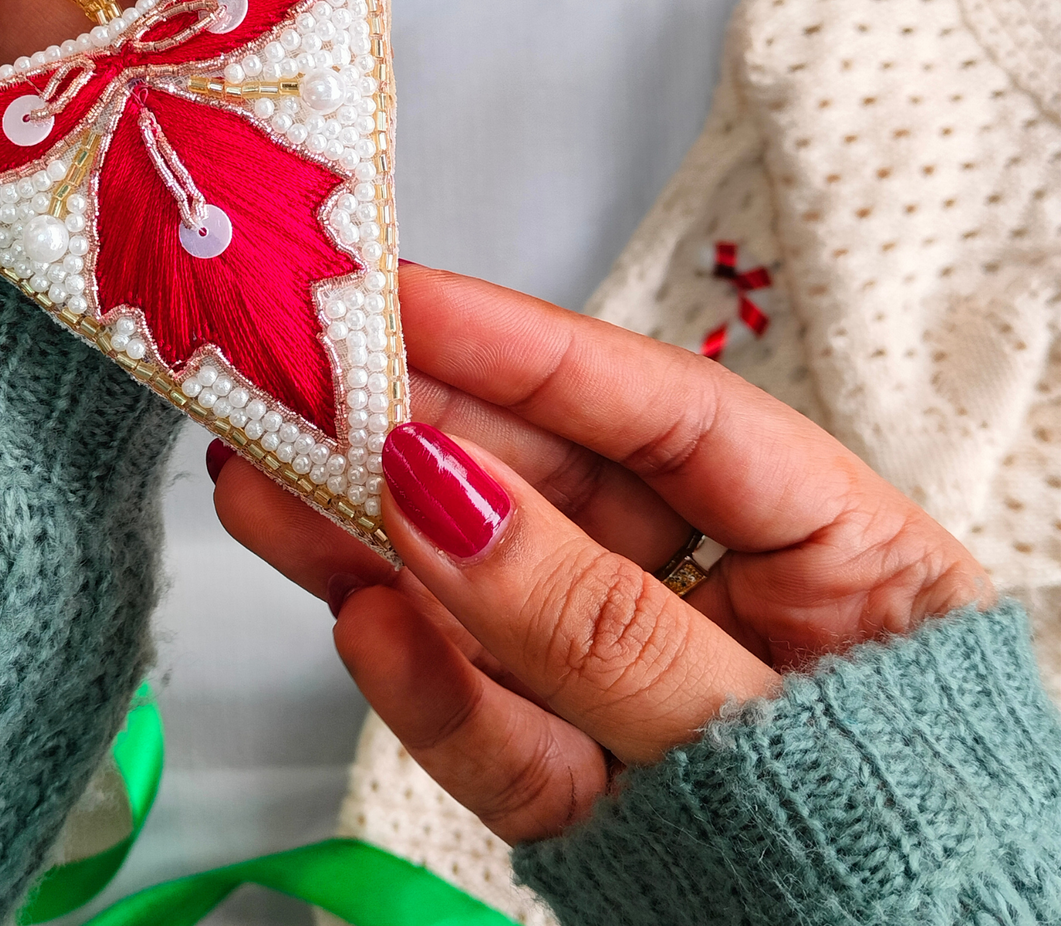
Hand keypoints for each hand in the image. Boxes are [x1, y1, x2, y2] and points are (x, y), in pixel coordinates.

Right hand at [213, 262, 995, 844]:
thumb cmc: (906, 871)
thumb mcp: (770, 729)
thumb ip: (597, 620)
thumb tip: (436, 493)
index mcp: (831, 551)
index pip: (661, 410)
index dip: (522, 345)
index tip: (400, 299)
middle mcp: (722, 603)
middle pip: (549, 493)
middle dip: (414, 439)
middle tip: (293, 387)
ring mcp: (641, 691)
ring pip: (493, 601)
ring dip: (374, 547)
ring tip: (262, 485)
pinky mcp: (584, 786)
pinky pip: (496, 729)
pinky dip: (427, 686)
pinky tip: (360, 621)